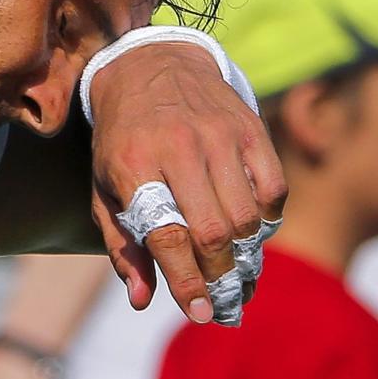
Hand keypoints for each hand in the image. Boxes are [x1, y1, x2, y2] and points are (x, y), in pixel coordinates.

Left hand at [87, 42, 285, 321]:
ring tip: (238, 275)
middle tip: (222, 301)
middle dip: (220, 276)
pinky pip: (273, 187)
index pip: (166, 236)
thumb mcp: (104, 188)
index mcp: (133, 166)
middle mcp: (179, 148)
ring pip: (246, 215)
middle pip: (213, 231)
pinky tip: (253, 232)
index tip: (199, 313)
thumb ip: (122, 245)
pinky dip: (268, 220)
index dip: (186, 281)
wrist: (150, 65)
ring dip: (246, 256)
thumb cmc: (122, 140)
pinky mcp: (249, 127)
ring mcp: (218, 135)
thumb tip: (142, 300)